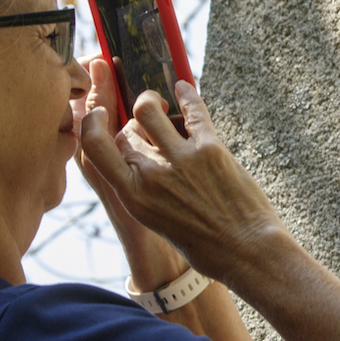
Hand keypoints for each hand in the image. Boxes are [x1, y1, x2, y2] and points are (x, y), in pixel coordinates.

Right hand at [79, 80, 285, 283]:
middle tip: (149, 123)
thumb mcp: (158, 220)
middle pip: (126, 129)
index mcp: (133, 197)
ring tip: (163, 102)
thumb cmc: (205, 244)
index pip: (94, 147)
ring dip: (152, 100)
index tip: (99, 113)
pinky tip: (185, 88)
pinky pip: (193, 110)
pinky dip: (188, 95)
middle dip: (134, 122)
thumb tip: (140, 157)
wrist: (247, 252)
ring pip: (149, 108)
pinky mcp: (210, 149)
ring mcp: (181, 160)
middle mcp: (151, 176)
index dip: (92, 123)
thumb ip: (142, 188)